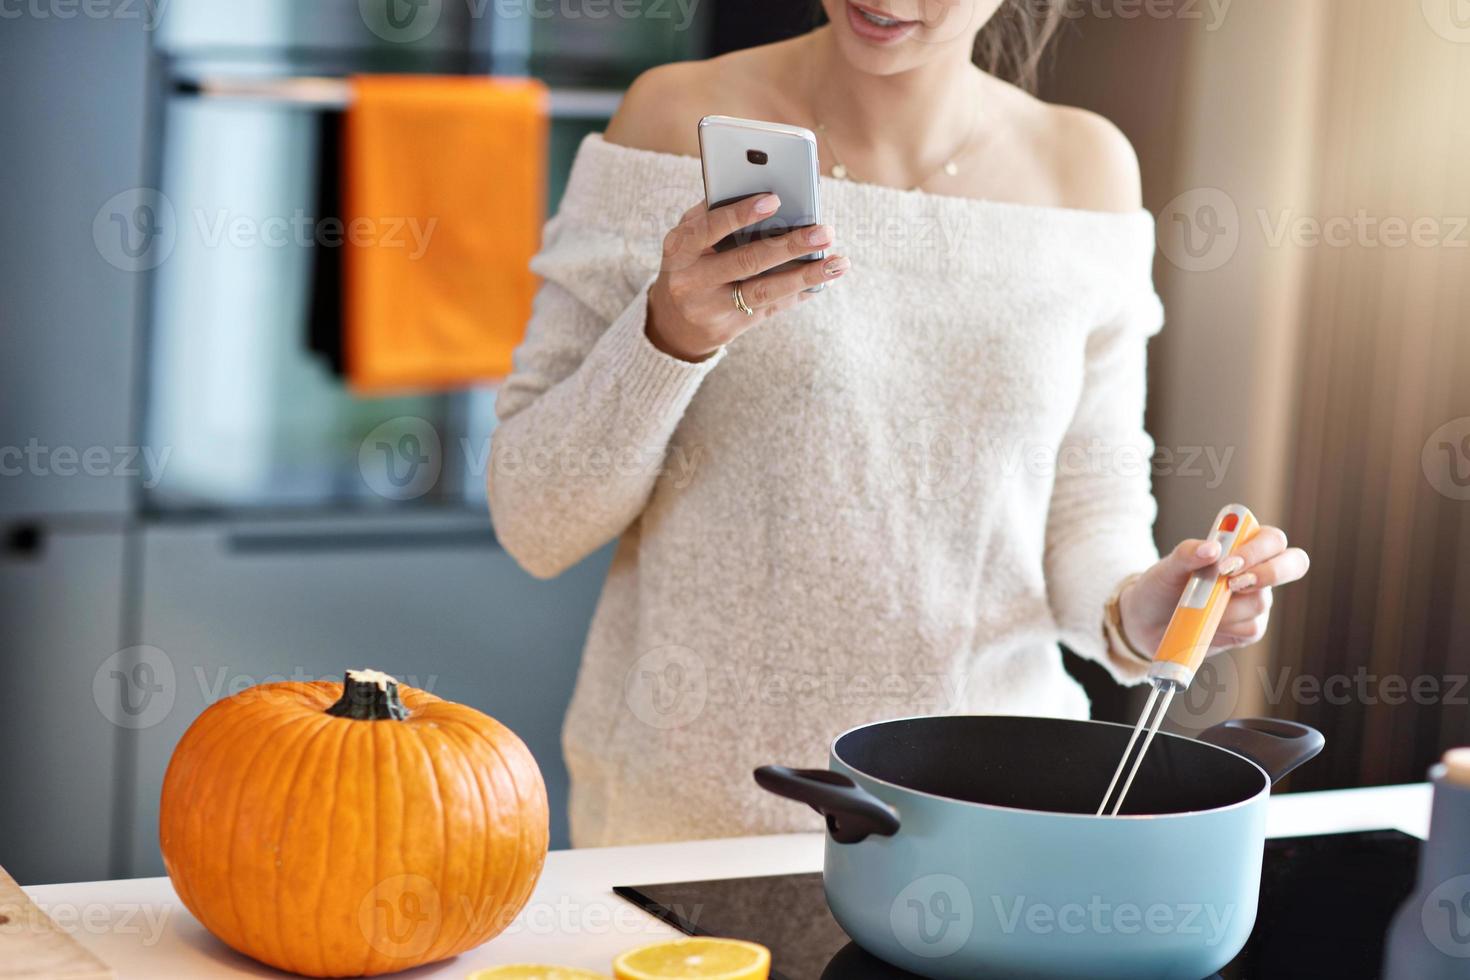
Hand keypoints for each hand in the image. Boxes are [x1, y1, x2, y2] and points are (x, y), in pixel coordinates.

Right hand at [645, 194, 849, 361]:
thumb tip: (767, 198)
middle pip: (746, 262)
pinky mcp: (731, 328)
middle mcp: (692, 281)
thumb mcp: (690, 237)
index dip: (741, 214)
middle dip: (789, 246)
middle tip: (825, 231)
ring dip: (805, 276)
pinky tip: (823, 280)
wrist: (674, 319)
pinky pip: (771, 308)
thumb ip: (715, 215)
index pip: (710, 227)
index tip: (774, 200)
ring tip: (837, 262)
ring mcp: (712, 309)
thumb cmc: (691, 261)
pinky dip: (799, 292)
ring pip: (764, 291)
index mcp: (680, 249)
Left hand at [1118, 526, 1310, 656]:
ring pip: (1261, 602)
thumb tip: (1212, 548)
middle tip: (1234, 584)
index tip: (1228, 563)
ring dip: (1227, 606)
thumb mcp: (1167, 567)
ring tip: (1198, 607)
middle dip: (1270, 572)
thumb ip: (1187, 553)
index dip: (1258, 549)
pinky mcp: (1249, 629)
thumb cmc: (1162, 587)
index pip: (1271, 539)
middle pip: (1295, 563)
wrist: (1148, 622)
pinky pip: (1250, 628)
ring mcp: (1256, 601)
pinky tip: (1205, 624)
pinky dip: (1224, 627)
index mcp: (1242, 547)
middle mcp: (1257, 571)